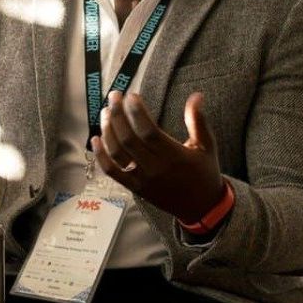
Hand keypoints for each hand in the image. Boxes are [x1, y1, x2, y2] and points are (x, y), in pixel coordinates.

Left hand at [91, 90, 224, 222]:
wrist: (202, 207)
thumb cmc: (205, 172)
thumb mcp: (207, 146)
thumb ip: (198, 121)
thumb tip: (196, 96)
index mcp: (175, 156)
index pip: (149, 132)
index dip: (137, 113)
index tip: (131, 95)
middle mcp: (156, 168)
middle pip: (129, 140)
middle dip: (118, 115)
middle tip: (114, 96)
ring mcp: (143, 180)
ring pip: (118, 153)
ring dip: (108, 131)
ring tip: (105, 112)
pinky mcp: (135, 188)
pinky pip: (113, 172)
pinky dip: (101, 156)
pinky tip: (95, 139)